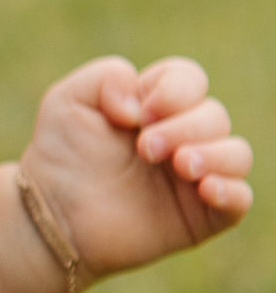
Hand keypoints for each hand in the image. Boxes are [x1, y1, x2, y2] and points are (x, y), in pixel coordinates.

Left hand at [21, 56, 253, 283]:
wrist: (51, 216)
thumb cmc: (60, 157)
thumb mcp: (68, 100)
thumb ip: (106, 76)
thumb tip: (143, 103)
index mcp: (156, 106)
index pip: (190, 80)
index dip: (175, 90)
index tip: (142, 113)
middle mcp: (182, 137)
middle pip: (214, 116)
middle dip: (184, 127)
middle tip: (145, 149)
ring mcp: (194, 177)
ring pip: (236, 154)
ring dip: (214, 154)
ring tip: (180, 165)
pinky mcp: (200, 217)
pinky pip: (240, 200)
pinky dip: (232, 190)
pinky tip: (206, 188)